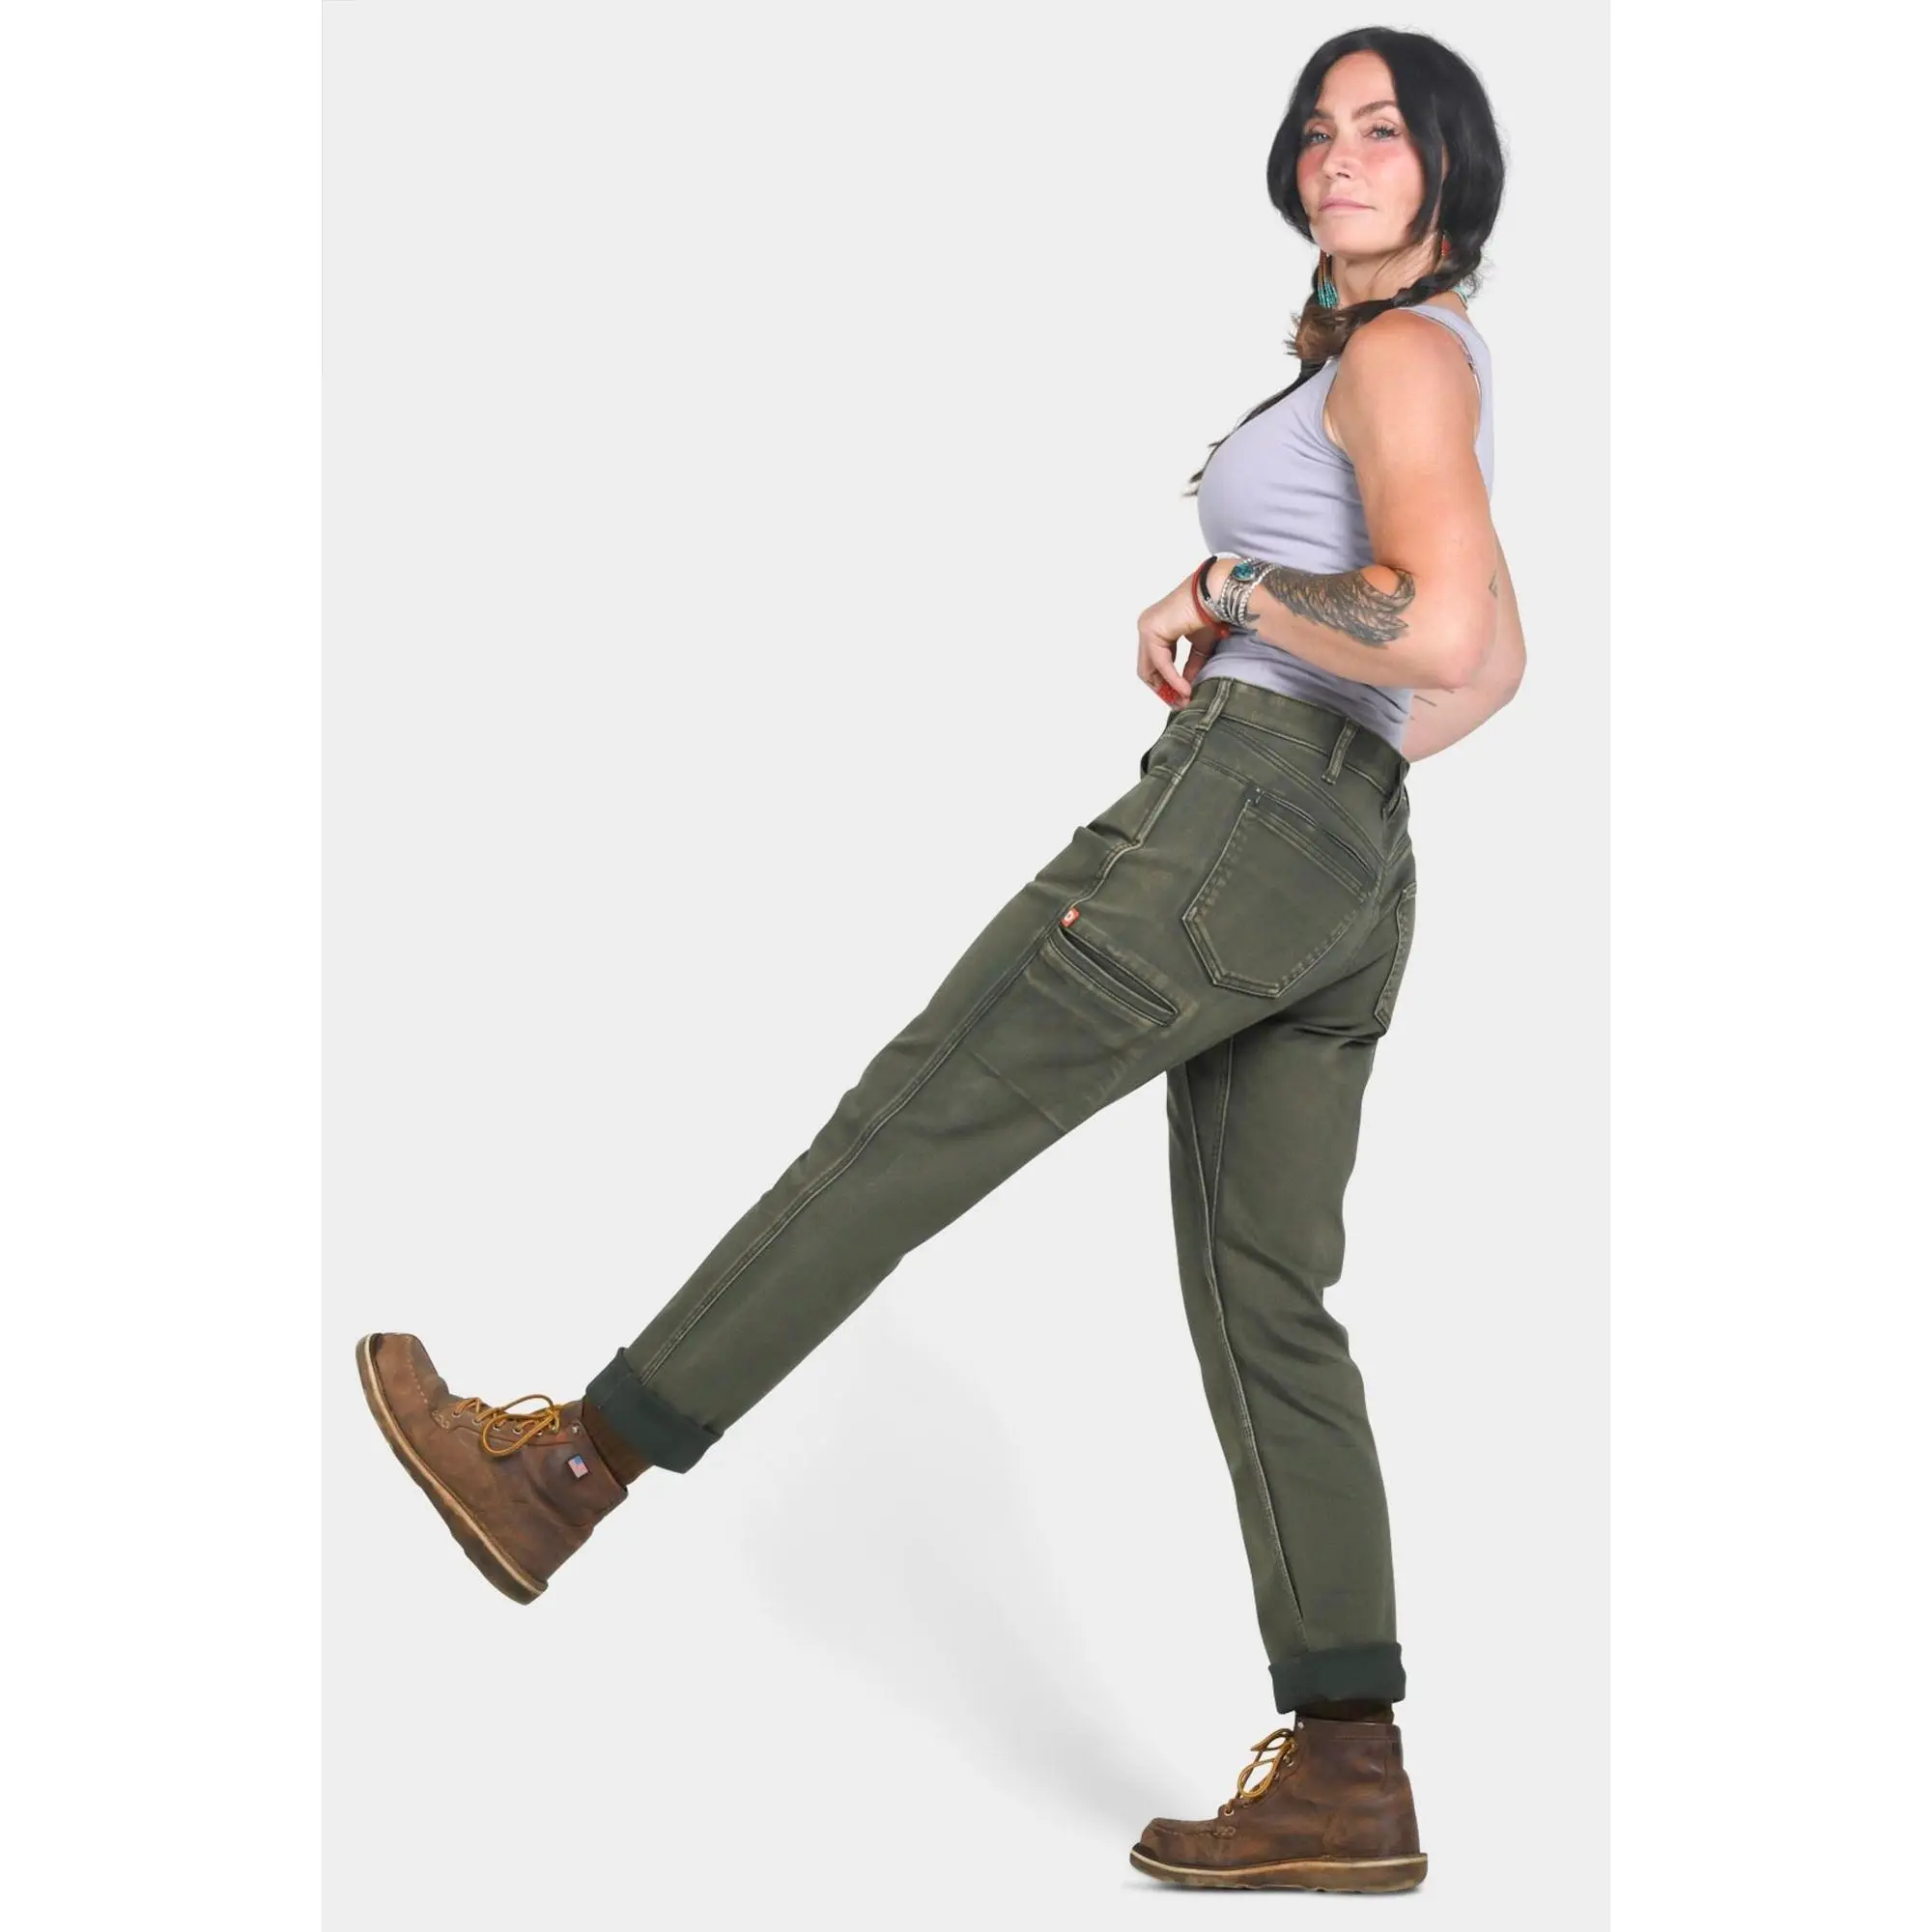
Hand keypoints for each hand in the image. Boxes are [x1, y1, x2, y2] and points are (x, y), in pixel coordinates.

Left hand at [1137, 565, 1227, 705]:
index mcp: (1157, 629)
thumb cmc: (1210, 614)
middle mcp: (1147, 627)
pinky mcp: (1151, 630)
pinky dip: (1172, 678)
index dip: (1166, 684)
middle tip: (1179, 705)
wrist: (1215, 594)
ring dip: (1167, 688)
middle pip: (1147, 668)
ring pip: (1150, 668)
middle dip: (1163, 690)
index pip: (1154, 663)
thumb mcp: (1199, 647)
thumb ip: (1190, 667)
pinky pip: (1160, 662)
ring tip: (1183, 700)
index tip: (1180, 699)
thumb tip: (1186, 690)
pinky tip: (1185, 689)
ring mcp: (1146, 628)